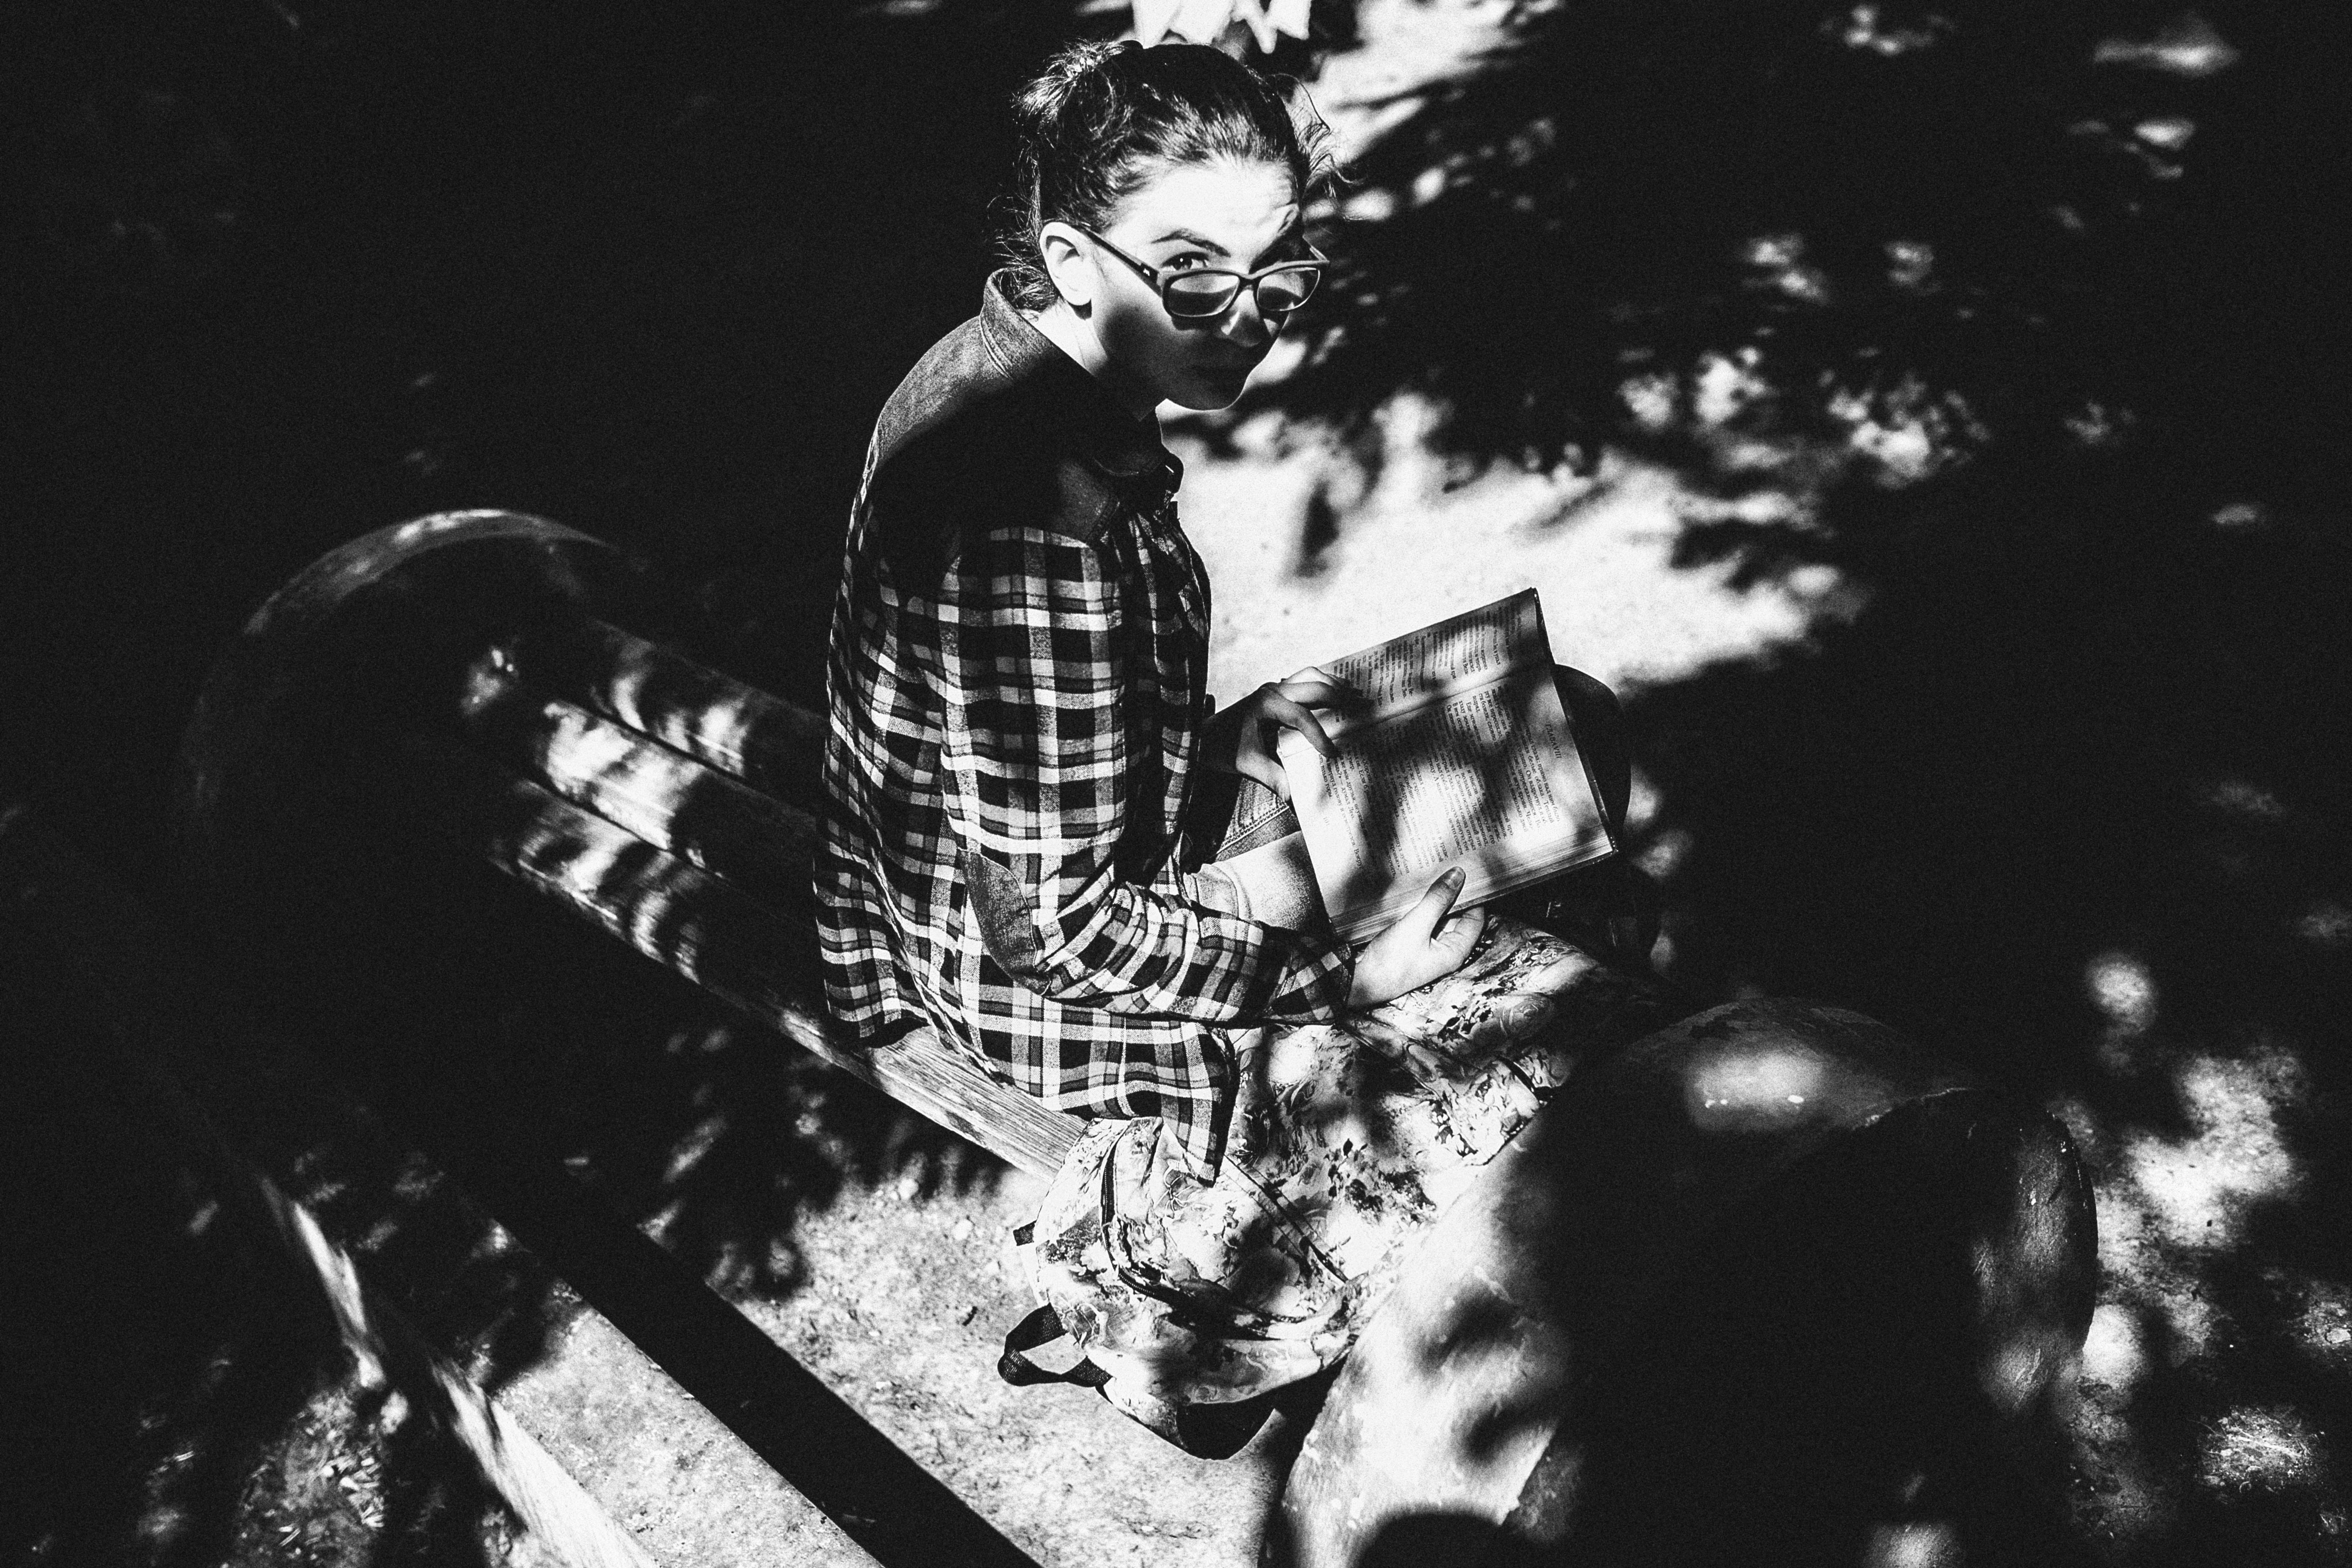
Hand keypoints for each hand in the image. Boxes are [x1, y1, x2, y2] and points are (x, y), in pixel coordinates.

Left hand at [1205, 666, 1357, 799]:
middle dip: (1339, 698)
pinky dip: (1324, 684)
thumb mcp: (1247, 764)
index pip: (1300, 717)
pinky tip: (1339, 694)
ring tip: (1356, 696)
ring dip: (1333, 685)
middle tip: (1363, 710)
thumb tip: (1295, 800)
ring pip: (1311, 675)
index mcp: (1264, 704)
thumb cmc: (1223, 748)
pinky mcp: (1277, 690)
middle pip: (1313, 686)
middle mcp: (1272, 690)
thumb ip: (1272, 778)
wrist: (1204, 735)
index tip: (1332, 754)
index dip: (1318, 735)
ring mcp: (1275, 686)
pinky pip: (1305, 679)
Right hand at [1347, 867, 1488, 1009]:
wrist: (1361, 981)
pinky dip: (1423, 906)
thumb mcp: (1416, 926)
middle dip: (1455, 895)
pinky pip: (1425, 920)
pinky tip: (1417, 890)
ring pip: (1440, 917)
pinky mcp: (1414, 943)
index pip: (1475, 919)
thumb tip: (1459, 875)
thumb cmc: (1391, 961)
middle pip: (1459, 917)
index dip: (1475, 897)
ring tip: (1435, 873)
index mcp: (1455, 951)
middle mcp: (1445, 950)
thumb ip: (1438, 900)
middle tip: (1451, 867)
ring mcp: (1429, 946)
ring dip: (1437, 899)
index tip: (1469, 874)